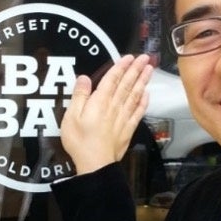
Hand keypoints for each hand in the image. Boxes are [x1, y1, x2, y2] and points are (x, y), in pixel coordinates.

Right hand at [60, 54, 153, 174]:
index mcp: (100, 102)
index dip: (121, 66)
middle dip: (136, 69)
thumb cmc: (80, 141)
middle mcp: (114, 107)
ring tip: (150, 70)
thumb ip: (80, 96)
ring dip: (143, 81)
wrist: (96, 163)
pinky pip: (138, 112)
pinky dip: (143, 102)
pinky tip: (147, 94)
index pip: (113, 79)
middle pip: (127, 84)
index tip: (129, 57)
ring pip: (135, 95)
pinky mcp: (128, 129)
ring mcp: (123, 118)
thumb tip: (85, 78)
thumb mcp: (71, 117)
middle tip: (146, 57)